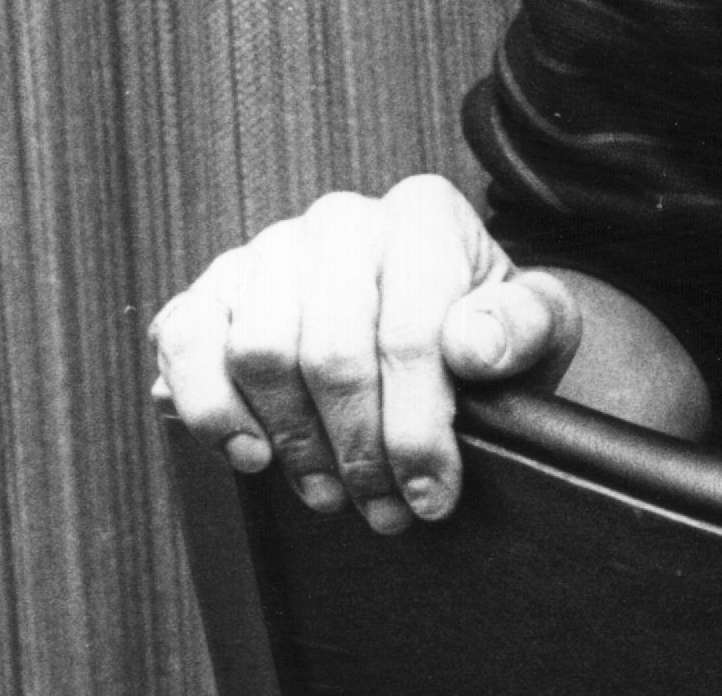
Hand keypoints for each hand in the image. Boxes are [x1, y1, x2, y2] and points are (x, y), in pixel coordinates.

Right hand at [150, 174, 582, 532]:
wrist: (432, 321)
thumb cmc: (484, 326)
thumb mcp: (535, 323)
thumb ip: (521, 326)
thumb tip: (471, 346)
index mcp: (424, 214)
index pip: (411, 333)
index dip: (418, 429)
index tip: (431, 495)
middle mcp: (342, 219)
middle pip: (332, 352)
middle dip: (358, 449)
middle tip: (380, 507)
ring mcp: (269, 250)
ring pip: (260, 352)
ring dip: (294, 441)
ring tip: (329, 491)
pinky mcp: (212, 290)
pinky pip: (186, 344)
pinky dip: (210, 408)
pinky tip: (252, 455)